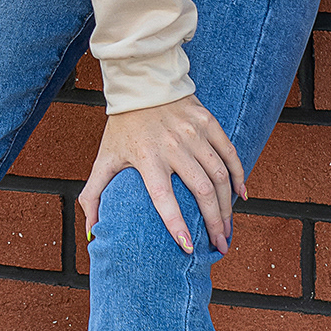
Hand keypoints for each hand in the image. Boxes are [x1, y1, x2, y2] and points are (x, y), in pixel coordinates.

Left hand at [77, 94, 245, 258]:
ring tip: (228, 228)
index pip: (164, 197)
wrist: (141, 83)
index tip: (188, 247)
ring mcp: (193, 133)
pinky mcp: (208, 122)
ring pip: (219, 175)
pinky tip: (241, 196)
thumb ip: (93, 196)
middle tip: (220, 246)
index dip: (176, 223)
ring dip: (228, 205)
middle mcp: (173, 145)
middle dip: (214, 222)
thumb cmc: (122, 127)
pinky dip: (238, 176)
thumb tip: (90, 233)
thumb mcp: (105, 159)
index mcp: (147, 156)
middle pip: (201, 190)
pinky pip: (230, 153)